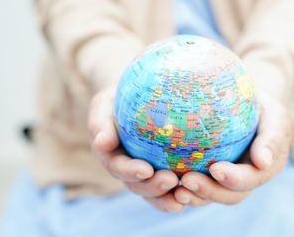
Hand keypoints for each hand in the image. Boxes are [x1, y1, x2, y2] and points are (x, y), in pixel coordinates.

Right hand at [88, 86, 184, 212]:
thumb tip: (102, 143)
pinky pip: (170, 189)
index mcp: (110, 154)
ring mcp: (145, 173)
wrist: (139, 95)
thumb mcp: (105, 103)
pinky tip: (192, 197)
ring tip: (182, 198)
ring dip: (166, 198)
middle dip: (152, 187)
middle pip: (137, 185)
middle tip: (171, 180)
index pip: (117, 166)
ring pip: (154, 193)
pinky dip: (178, 195)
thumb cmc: (120, 96)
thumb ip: (101, 122)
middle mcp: (127, 169)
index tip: (146, 170)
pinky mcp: (163, 171)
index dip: (130, 171)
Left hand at [174, 89, 290, 205]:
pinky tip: (167, 185)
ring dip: (194, 196)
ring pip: (212, 196)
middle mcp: (249, 179)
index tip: (216, 169)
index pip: (252, 178)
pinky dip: (183, 190)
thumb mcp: (273, 113)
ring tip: (175, 190)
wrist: (243, 99)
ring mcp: (228, 180)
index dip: (235, 178)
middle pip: (230, 195)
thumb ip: (273, 136)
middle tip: (187, 181)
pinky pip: (197, 187)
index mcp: (268, 167)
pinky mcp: (209, 176)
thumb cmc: (260, 103)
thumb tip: (262, 163)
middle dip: (209, 191)